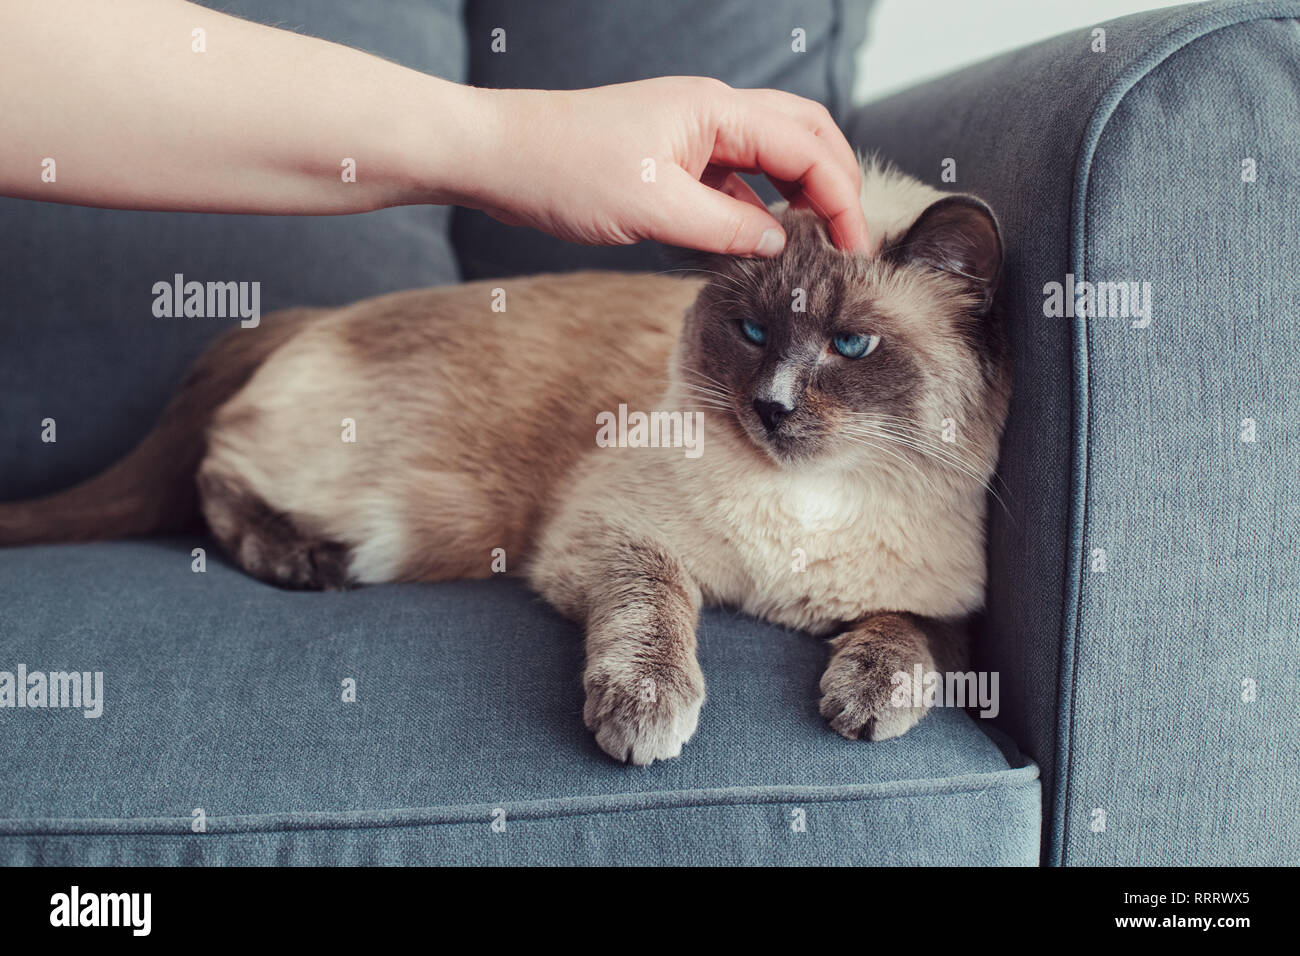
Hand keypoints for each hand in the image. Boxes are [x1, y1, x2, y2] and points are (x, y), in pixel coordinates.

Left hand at [459, 77, 871, 256]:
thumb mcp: (655, 208)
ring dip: (797, 197)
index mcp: (717, 110)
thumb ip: (727, 229)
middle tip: (849, 236)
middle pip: (802, 136)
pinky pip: (732, 184)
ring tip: (812, 247)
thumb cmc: (566, 168)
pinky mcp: (671, 162)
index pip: (807, 147)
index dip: (840, 197)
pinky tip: (757, 246)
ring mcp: (692, 137)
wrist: (500, 158)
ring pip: (769, 160)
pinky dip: (754, 212)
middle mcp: (712, 114)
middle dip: (835, 183)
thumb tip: (781, 245)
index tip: (855, 246)